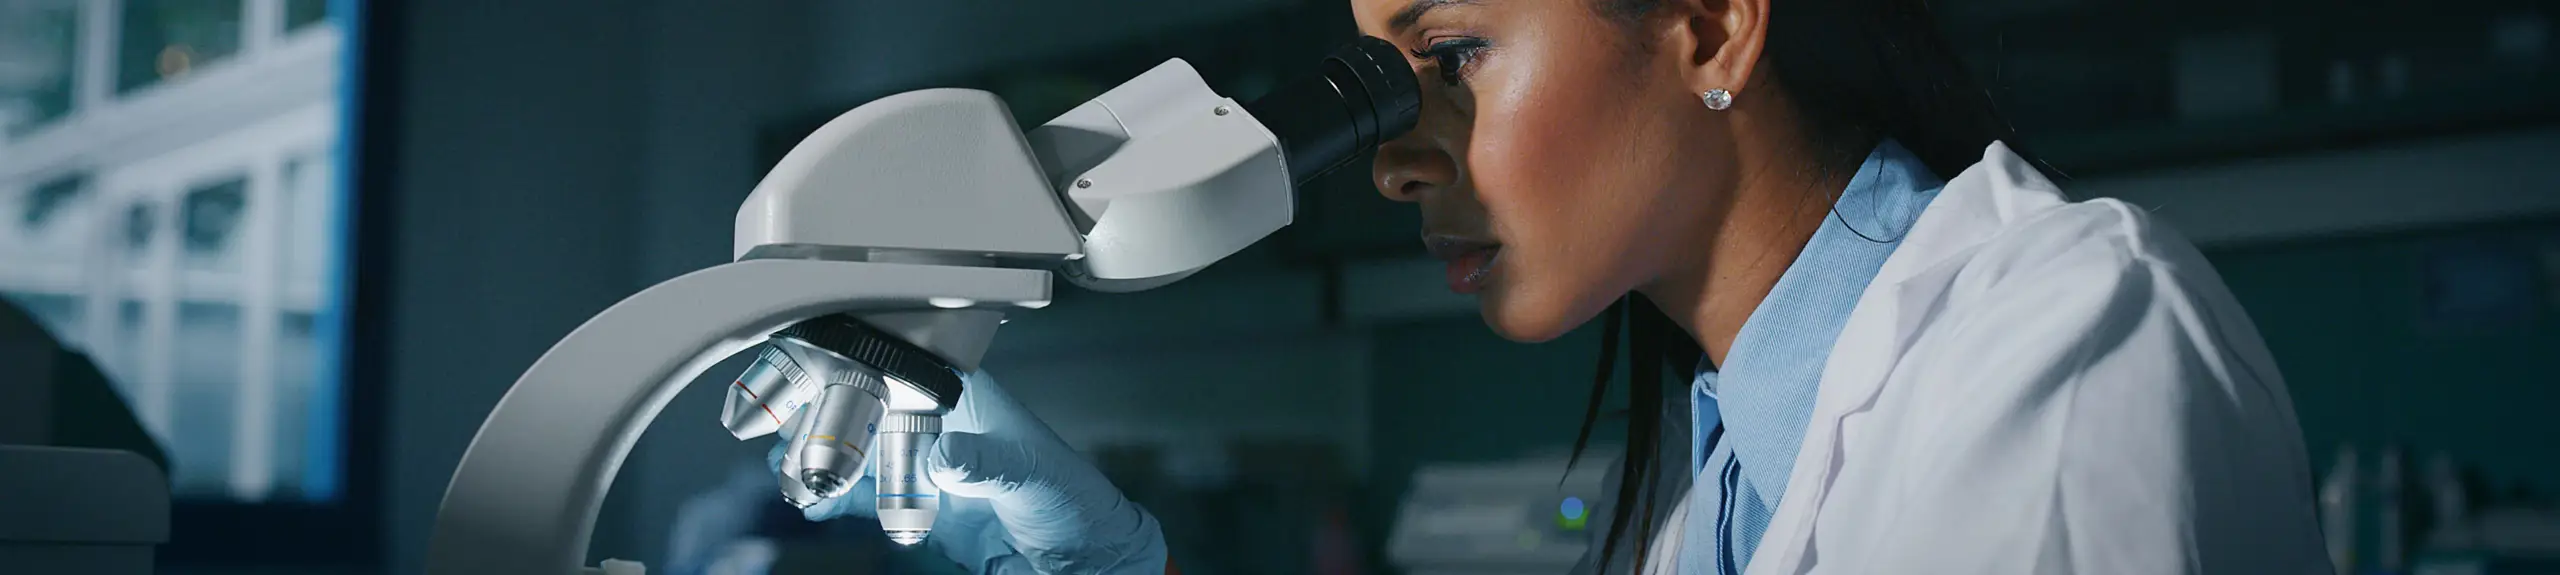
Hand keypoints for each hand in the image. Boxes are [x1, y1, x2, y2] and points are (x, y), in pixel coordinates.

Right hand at [768, 370, 1168, 573]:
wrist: (1081, 559)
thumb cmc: (1074, 502)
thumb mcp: (1034, 476)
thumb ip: (988, 464)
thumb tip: (947, 458)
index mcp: (967, 397)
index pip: (901, 370)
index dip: (854, 372)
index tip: (814, 384)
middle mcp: (938, 424)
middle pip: (865, 408)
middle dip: (822, 419)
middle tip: (786, 437)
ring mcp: (923, 464)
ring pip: (856, 451)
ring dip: (820, 460)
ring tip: (792, 474)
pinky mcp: (917, 504)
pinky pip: (864, 495)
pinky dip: (835, 497)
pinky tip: (812, 503)